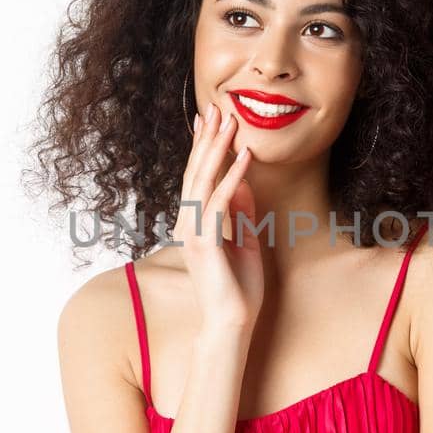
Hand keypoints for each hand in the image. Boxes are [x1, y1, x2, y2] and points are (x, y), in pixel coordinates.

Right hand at [173, 100, 263, 332]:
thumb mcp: (245, 243)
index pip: (197, 178)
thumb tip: (243, 182)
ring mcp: (193, 233)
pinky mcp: (205, 243)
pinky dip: (233, 177)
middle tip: (216, 108)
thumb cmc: (238, 289)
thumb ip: (242, 213)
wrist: (231, 324)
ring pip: (203, 181)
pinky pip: (219, 202)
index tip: (209, 120)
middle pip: (195, 172)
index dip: (202, 147)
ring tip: (230, 122)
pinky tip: (245, 157)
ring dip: (217, 149)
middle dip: (207, 139)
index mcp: (194, 225)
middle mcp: (188, 225)